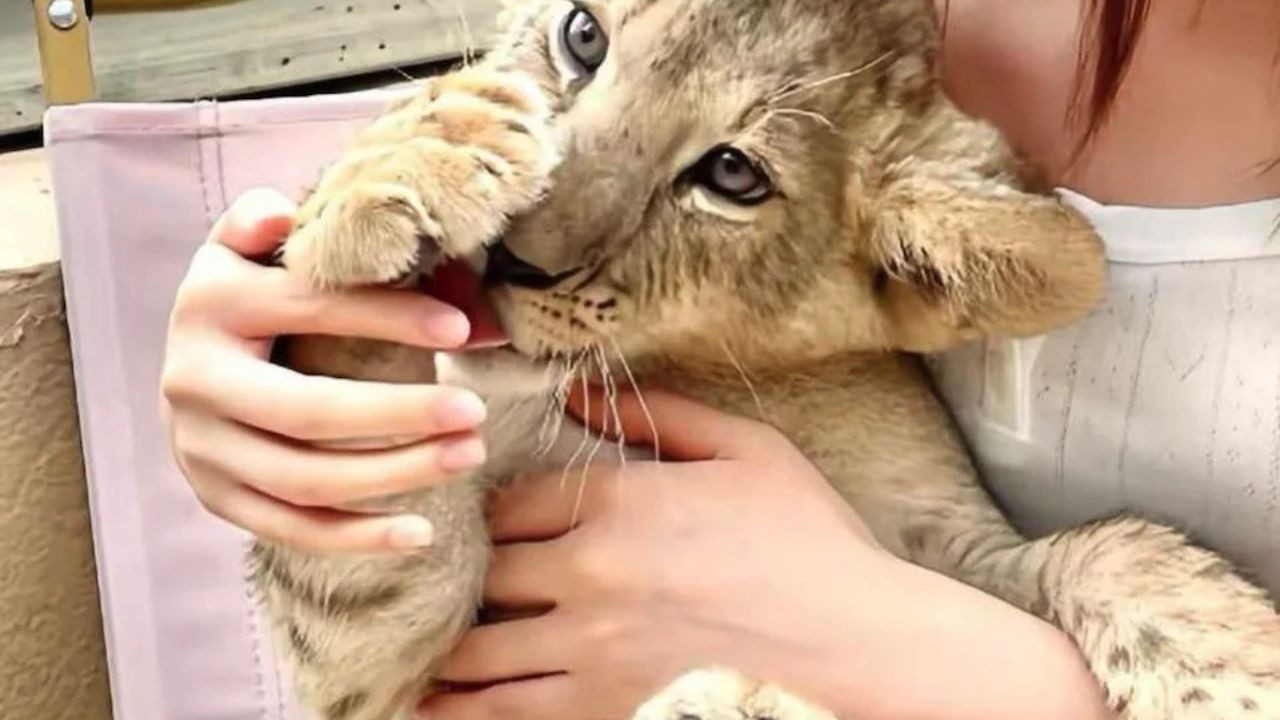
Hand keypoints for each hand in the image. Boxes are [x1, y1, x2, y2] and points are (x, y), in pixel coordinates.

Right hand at [161, 189, 489, 553]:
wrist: (190, 363)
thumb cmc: (253, 292)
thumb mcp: (251, 244)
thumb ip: (268, 220)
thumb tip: (279, 215)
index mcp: (209, 303)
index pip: (310, 309)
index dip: (389, 318)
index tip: (462, 330)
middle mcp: (193, 380)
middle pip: (306, 411)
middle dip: (399, 415)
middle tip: (475, 412)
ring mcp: (202, 448)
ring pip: (306, 480)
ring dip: (396, 475)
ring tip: (469, 455)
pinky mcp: (217, 498)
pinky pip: (292, 530)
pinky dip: (358, 539)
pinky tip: (423, 533)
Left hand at [419, 388, 1112, 719]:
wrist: (846, 626)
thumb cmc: (800, 530)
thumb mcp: (741, 446)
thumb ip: (653, 413)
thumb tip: (574, 392)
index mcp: (617, 503)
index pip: (512, 503)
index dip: (493, 508)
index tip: (492, 514)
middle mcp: (589, 574)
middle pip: (487, 573)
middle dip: (470, 573)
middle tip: (453, 574)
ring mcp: (593, 646)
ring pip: (482, 647)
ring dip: (448, 644)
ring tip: (422, 643)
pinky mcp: (609, 701)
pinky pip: (512, 711)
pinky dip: (466, 708)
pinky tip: (430, 703)